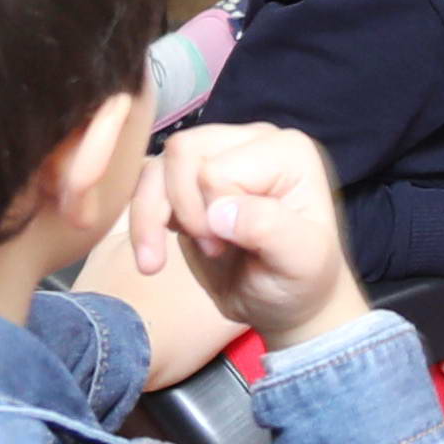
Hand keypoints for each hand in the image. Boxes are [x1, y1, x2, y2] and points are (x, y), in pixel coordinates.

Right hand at [125, 120, 374, 351]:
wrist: (285, 302)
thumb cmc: (302, 279)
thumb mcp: (301, 261)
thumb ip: (269, 228)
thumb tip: (218, 212)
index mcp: (286, 151)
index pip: (219, 168)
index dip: (213, 211)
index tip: (231, 247)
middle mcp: (252, 140)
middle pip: (182, 152)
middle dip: (183, 209)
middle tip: (211, 250)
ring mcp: (218, 156)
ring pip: (158, 165)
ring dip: (150, 216)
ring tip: (158, 263)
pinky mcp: (190, 182)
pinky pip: (147, 182)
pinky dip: (141, 220)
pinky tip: (153, 257)